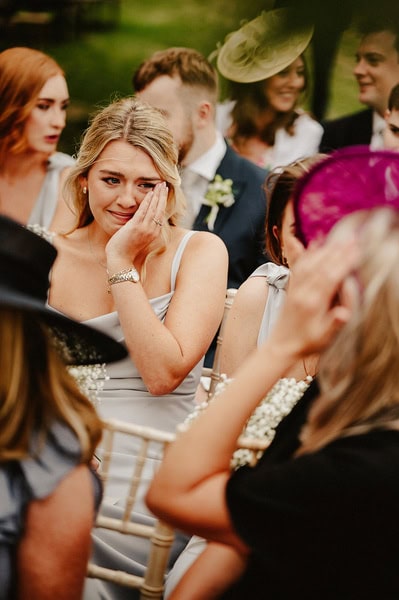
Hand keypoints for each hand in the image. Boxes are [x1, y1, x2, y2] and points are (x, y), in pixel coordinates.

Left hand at [106, 182, 167, 262]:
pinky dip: (147, 201)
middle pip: (160, 209)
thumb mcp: (139, 238)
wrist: (120, 259)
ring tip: (160, 185)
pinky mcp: (136, 226)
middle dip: (163, 196)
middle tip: (164, 184)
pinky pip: (143, 211)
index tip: (164, 192)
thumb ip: (143, 228)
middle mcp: (152, 230)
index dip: (163, 202)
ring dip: (157, 195)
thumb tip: (143, 219)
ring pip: (154, 208)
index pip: (161, 214)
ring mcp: (145, 228)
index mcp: (154, 233)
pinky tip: (150, 193)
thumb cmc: (127, 249)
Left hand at [268, 235, 358, 358]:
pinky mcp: (292, 288)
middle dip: (338, 251)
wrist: (281, 346)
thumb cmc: (306, 344)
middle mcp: (303, 293)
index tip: (356, 251)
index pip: (330, 278)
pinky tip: (316, 244)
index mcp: (313, 304)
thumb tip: (344, 313)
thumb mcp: (323, 338)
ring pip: (311, 264)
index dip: (344, 263)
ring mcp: (296, 289)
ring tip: (340, 239)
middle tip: (353, 239)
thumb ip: (334, 323)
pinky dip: (309, 254)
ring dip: (326, 250)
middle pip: (322, 266)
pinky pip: (300, 267)